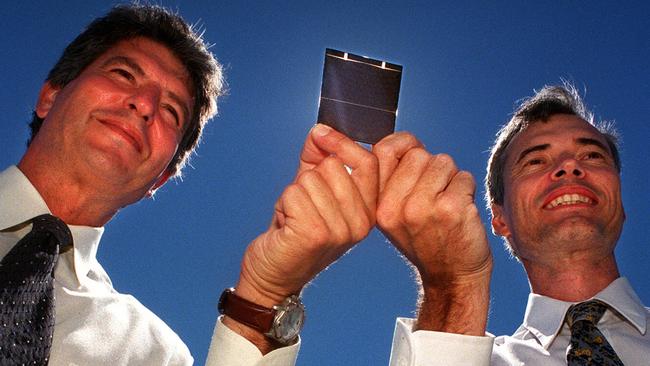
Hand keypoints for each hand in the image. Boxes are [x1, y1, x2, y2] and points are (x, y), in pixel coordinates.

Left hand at [226, 124, 377, 350]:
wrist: (274, 275)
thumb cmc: (294, 233)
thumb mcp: (313, 191)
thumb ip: (319, 158)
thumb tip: (320, 130)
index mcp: (369, 211)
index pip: (369, 162)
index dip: (342, 142)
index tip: (321, 134)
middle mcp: (361, 223)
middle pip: (334, 166)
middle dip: (309, 178)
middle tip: (304, 206)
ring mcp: (341, 230)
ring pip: (310, 179)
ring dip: (293, 194)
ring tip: (295, 218)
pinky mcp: (316, 234)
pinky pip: (293, 193)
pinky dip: (282, 204)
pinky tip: (286, 225)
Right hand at [373, 132, 491, 334]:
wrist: (452, 277)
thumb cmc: (428, 240)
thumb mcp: (397, 215)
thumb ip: (394, 179)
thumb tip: (405, 140)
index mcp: (379, 206)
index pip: (385, 150)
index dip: (403, 145)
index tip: (413, 155)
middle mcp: (397, 207)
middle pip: (418, 154)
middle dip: (432, 167)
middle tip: (435, 195)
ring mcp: (424, 208)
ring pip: (443, 162)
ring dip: (451, 179)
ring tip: (447, 204)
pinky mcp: (452, 209)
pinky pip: (464, 177)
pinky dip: (467, 190)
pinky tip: (461, 212)